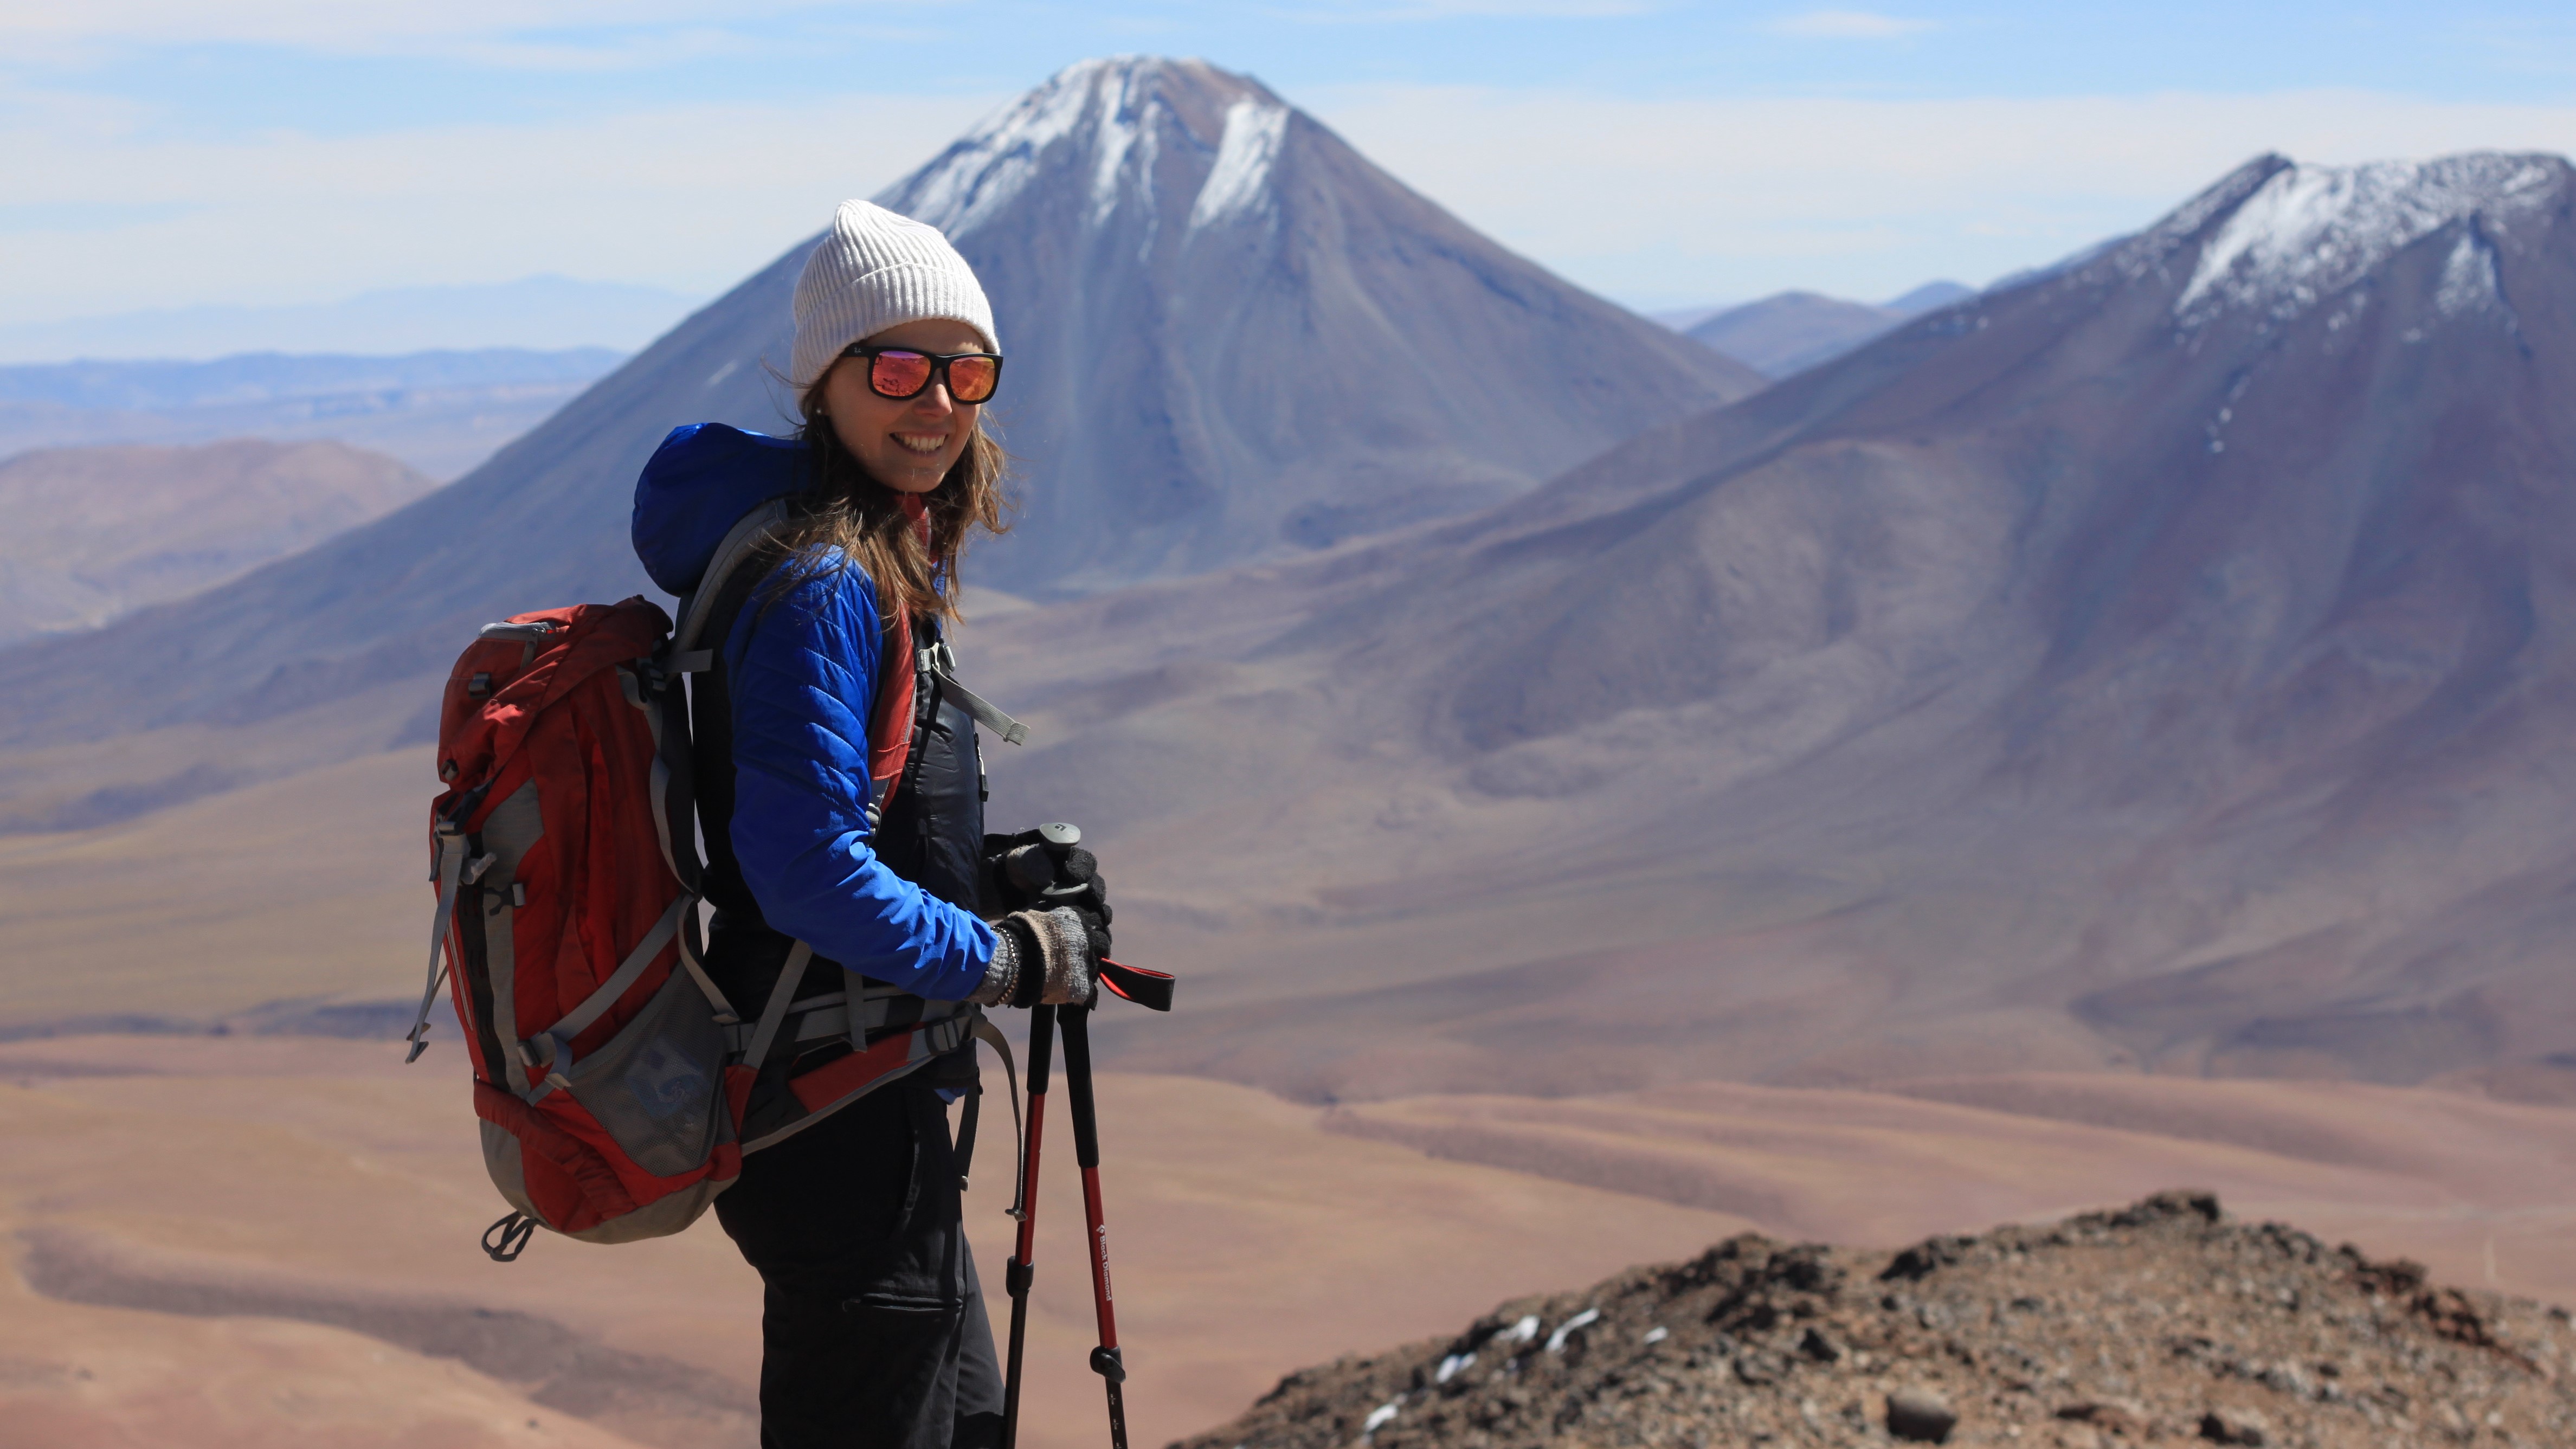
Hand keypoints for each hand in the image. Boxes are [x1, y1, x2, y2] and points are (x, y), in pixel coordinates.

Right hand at [970, 905, 1100, 1007]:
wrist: (1012, 961)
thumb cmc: (1018, 935)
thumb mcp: (1037, 914)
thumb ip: (1052, 914)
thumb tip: (1052, 912)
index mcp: (1077, 919)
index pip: (1097, 919)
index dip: (1092, 927)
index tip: (1089, 931)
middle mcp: (1087, 940)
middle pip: (1103, 942)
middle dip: (1097, 947)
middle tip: (1085, 953)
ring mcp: (1087, 964)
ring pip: (1098, 967)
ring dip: (1090, 968)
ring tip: (1079, 973)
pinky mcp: (1081, 988)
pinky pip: (1092, 993)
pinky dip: (1087, 995)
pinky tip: (1082, 995)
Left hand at [980, 823, 1111, 926]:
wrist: (1009, 888)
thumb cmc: (1020, 868)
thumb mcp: (1023, 859)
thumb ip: (1036, 863)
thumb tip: (1048, 878)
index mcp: (1073, 861)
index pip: (1086, 862)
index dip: (1081, 869)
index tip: (1069, 875)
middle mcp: (1082, 881)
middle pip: (1097, 887)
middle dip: (1093, 893)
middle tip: (1086, 897)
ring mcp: (1082, 902)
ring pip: (1099, 909)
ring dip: (1097, 914)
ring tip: (1090, 920)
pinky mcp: (1077, 921)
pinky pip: (1093, 928)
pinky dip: (1094, 934)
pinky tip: (1089, 939)